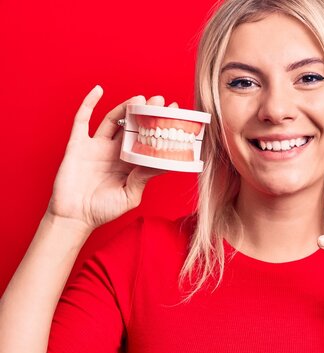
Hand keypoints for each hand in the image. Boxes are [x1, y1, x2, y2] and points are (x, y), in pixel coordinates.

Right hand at [47, 86, 173, 230]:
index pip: (147, 139)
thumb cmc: (103, 210)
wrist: (74, 217)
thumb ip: (144, 177)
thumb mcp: (130, 195)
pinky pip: (82, 120)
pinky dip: (89, 103)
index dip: (159, 127)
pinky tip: (98, 90)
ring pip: (112, 120)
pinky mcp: (78, 145)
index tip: (174, 114)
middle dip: (145, 112)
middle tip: (160, 100)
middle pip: (132, 126)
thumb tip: (162, 162)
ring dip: (124, 107)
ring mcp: (96, 146)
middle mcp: (115, 151)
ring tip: (139, 98)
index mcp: (130, 162)